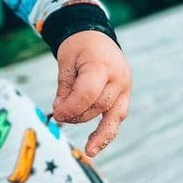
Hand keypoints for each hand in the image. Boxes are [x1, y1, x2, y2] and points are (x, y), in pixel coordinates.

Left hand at [52, 31, 130, 157]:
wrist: (96, 35)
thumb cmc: (78, 46)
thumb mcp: (65, 61)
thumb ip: (64, 87)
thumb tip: (59, 112)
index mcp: (100, 65)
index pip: (87, 93)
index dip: (71, 107)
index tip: (56, 113)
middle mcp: (118, 77)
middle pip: (98, 105)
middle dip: (77, 114)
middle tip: (59, 116)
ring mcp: (125, 87)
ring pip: (112, 116)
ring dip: (94, 130)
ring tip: (83, 143)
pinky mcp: (126, 95)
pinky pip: (118, 117)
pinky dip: (107, 133)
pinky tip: (94, 146)